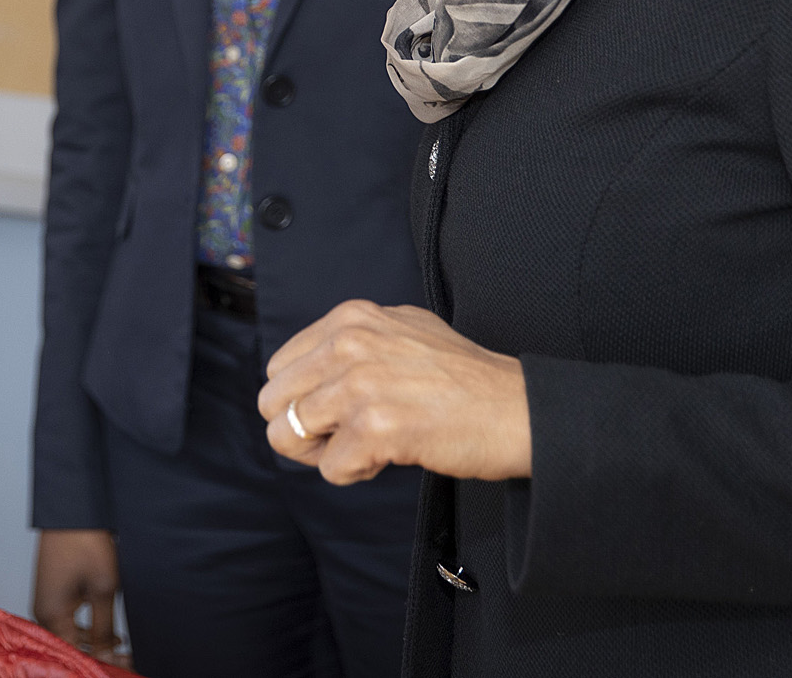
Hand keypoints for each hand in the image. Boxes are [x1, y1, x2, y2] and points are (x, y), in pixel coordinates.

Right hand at [33, 528, 124, 665]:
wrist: (73, 508)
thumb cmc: (83, 540)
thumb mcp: (103, 588)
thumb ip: (104, 628)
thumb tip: (107, 656)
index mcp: (50, 614)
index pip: (75, 653)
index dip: (102, 662)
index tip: (124, 664)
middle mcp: (43, 611)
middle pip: (71, 647)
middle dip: (99, 655)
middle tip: (127, 658)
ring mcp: (46, 602)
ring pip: (70, 636)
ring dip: (95, 643)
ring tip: (122, 647)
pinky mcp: (53, 594)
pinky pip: (69, 622)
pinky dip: (88, 629)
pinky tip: (109, 632)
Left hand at [258, 300, 531, 485]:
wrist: (517, 409)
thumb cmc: (464, 379)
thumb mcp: (402, 331)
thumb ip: (352, 340)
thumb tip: (301, 374)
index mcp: (350, 318)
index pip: (279, 368)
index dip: (303, 400)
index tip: (340, 412)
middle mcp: (349, 342)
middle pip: (273, 403)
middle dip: (303, 431)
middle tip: (346, 438)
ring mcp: (360, 383)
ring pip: (289, 436)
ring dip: (328, 453)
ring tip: (373, 445)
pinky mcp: (376, 427)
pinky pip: (330, 469)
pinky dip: (356, 473)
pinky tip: (392, 456)